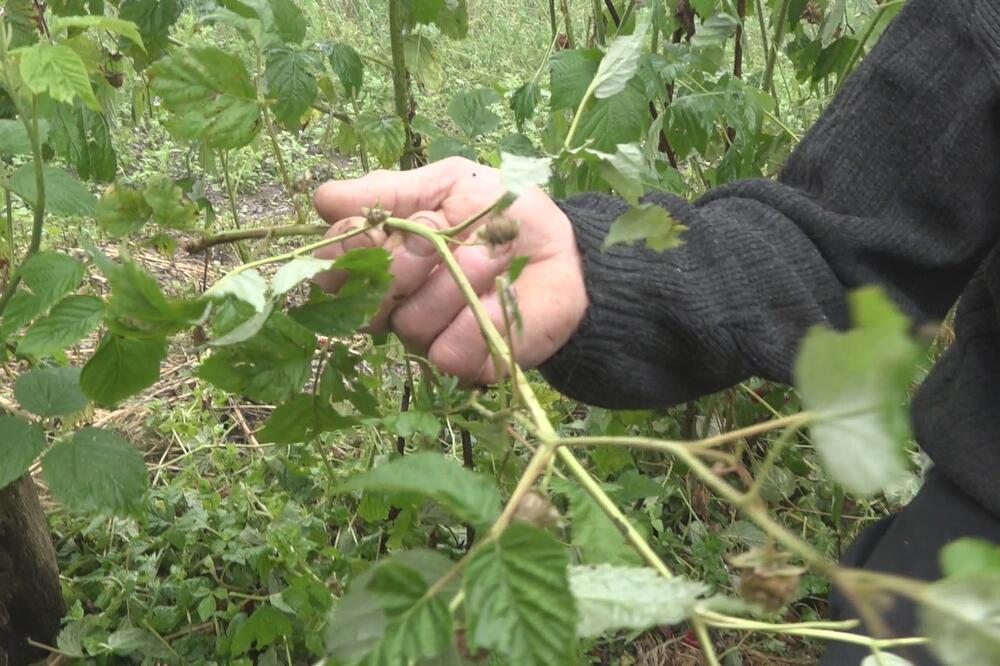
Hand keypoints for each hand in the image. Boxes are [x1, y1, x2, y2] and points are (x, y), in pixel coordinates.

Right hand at [311, 156, 587, 384]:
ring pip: (408, 323)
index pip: (334, 263)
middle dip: (403, 262)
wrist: (565, 254)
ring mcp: (425, 334)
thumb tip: (324, 200)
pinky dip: (476, 320)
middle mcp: (394, 301)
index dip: (349, 246)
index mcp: (382, 256)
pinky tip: (499, 298)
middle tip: (439, 237)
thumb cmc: (503, 214)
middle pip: (363, 300)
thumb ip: (391, 191)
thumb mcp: (450, 184)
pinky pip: (446, 351)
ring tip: (492, 256)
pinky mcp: (461, 363)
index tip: (381, 225)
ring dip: (453, 283)